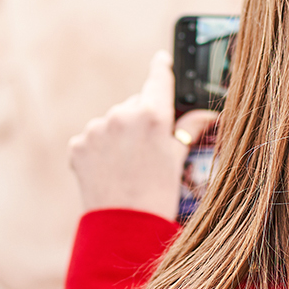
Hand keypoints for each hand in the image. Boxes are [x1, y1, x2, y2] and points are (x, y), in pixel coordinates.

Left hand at [68, 51, 219, 219]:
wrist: (124, 228)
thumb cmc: (160, 194)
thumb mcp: (179, 158)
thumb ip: (189, 128)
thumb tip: (209, 114)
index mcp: (153, 115)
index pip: (158, 79)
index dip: (160, 68)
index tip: (160, 60)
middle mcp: (123, 115)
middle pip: (135, 103)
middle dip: (142, 117)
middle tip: (148, 147)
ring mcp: (97, 129)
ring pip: (112, 120)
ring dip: (119, 133)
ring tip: (128, 164)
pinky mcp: (79, 144)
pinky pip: (93, 138)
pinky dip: (100, 148)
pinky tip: (110, 168)